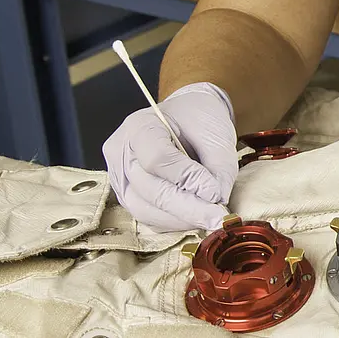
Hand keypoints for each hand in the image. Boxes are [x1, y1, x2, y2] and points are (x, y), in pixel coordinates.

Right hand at [102, 82, 240, 232]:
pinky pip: (147, 216)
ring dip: (181, 219)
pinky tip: (196, 218)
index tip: (216, 193)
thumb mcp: (215, 133)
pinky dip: (174, 221)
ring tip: (211, 219)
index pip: (158, 160)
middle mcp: (121, 152)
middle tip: (218, 219)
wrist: (184, 117)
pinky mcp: (127, 195)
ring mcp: (120, 176)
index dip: (188, 180)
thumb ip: (219, 166)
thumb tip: (218, 200)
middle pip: (150, 189)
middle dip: (188, 209)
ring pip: (145, 209)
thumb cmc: (197, 119)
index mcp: (140, 127)